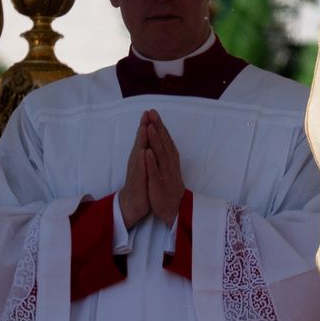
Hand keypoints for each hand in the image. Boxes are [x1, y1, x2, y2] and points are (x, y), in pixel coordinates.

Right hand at [118, 113, 149, 228]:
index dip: (148, 125)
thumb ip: (148, 152)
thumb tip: (151, 139)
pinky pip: (140, 169)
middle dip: (144, 127)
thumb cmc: (141, 182)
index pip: (145, 138)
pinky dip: (142, 160)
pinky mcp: (138, 181)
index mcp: (142, 157)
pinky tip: (143, 152)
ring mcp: (137, 171)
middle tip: (146, 113)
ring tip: (144, 127)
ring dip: (142, 140)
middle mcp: (137, 161)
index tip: (151, 111)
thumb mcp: (146, 165)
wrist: (134, 203)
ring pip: (139, 153)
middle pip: (140, 142)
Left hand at [142, 110, 185, 226]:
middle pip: (163, 142)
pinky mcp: (159, 183)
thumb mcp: (168, 167)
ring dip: (155, 140)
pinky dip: (151, 162)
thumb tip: (162, 139)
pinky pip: (155, 171)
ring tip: (150, 127)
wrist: (172, 208)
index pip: (165, 138)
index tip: (153, 112)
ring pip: (160, 154)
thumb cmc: (168, 186)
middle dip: (157, 127)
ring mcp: (165, 172)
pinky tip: (147, 152)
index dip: (159, 125)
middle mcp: (169, 163)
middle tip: (152, 112)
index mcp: (170, 158)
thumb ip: (165, 153)